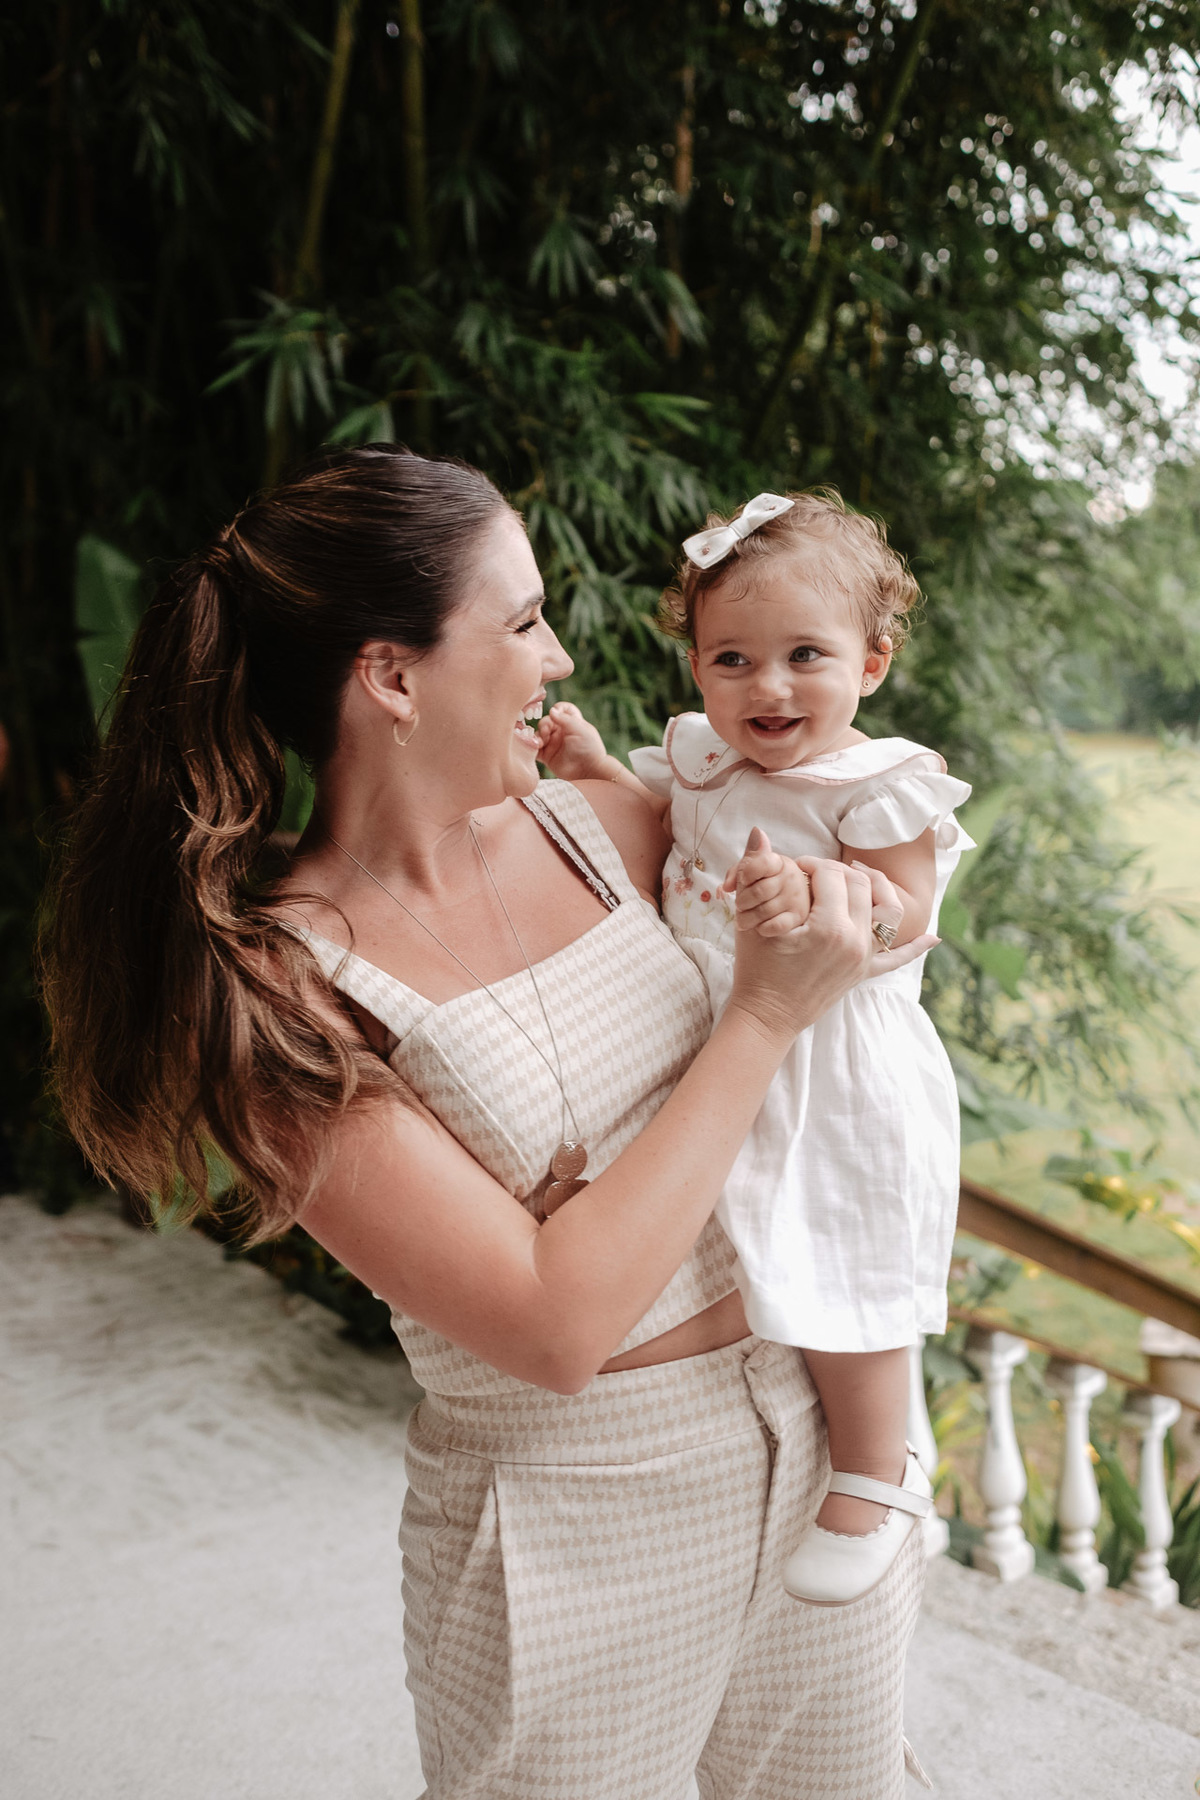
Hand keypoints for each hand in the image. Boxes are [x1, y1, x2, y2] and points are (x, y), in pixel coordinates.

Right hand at [536, 702, 609, 781]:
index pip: (563, 710)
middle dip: (544, 724)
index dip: (559, 708)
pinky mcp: (547, 756)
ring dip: (537, 736)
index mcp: (572, 723)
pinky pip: (534, 749)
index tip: (556, 711)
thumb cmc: (589, 748)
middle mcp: (561, 732)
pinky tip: (536, 747)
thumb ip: (565, 719)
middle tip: (546, 731)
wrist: (588, 770)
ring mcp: (553, 744)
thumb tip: (551, 710)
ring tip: (541, 742)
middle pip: (547, 721)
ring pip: (538, 734)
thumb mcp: (579, 729)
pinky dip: (531, 747)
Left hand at [720, 837, 811, 937]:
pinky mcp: (798, 919)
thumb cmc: (761, 895)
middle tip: (740, 905)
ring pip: (763, 911)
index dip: (745, 873)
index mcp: (780, 863)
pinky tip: (760, 926)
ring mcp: (797, 899)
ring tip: (744, 919)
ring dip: (746, 918)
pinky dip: (762, 928)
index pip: (761, 863)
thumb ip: (747, 861)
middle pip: (758, 891)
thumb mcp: (750, 877)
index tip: (741, 881)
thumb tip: (757, 831)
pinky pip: (774, 926)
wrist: (778, 921)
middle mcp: (792, 878)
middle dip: (742, 902)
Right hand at [724, 831, 936, 1044]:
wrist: (765, 1017)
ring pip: (888, 912)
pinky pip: (896, 959)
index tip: (794, 866)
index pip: (831, 875)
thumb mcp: (753, 920)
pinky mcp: (863, 974)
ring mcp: (863, 958)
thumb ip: (758, 871)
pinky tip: (932, 938)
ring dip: (879, 888)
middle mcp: (855, 941)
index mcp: (830, 927)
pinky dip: (915, 948)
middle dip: (838, 871)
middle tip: (815, 872)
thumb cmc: (756, 971)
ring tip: (861, 876)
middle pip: (860, 886)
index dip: (811, 863)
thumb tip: (758, 831)